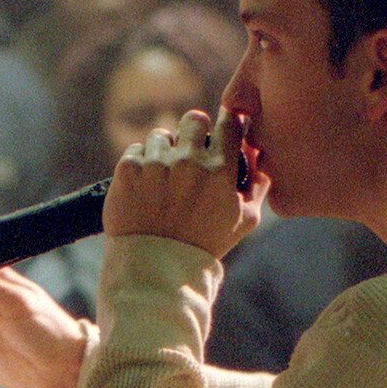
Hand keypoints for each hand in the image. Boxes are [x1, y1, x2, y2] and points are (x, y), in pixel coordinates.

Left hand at [104, 108, 265, 259]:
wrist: (157, 267)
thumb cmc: (204, 244)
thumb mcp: (244, 220)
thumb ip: (256, 186)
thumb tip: (258, 159)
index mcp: (219, 170)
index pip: (227, 123)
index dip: (225, 123)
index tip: (220, 130)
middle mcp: (188, 161)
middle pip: (193, 120)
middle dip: (193, 133)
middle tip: (189, 151)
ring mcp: (156, 164)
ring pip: (161, 135)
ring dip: (164, 150)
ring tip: (163, 175)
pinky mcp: (128, 169)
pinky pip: (135, 150)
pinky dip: (140, 163)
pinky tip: (144, 184)